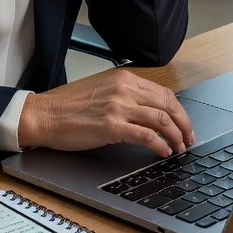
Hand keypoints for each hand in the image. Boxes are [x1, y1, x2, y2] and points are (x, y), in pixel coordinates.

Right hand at [16, 70, 195, 156]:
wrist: (44, 116)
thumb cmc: (68, 108)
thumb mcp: (102, 93)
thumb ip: (125, 97)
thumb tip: (150, 112)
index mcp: (123, 79)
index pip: (164, 93)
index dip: (179, 111)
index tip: (184, 124)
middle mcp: (123, 89)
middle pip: (168, 105)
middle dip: (184, 124)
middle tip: (188, 139)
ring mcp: (118, 107)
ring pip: (162, 120)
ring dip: (176, 137)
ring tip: (179, 148)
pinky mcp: (112, 126)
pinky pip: (147, 136)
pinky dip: (160, 145)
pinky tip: (163, 153)